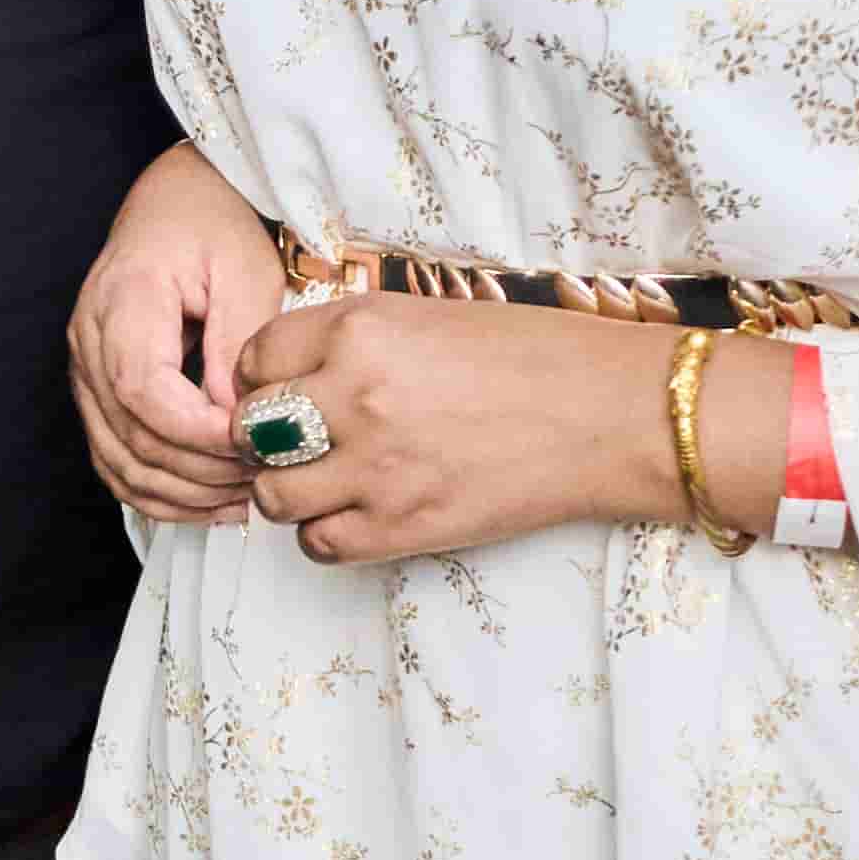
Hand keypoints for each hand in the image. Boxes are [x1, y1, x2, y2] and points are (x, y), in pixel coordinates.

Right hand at [70, 149, 294, 525]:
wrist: (176, 200)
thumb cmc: (213, 224)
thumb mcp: (244, 271)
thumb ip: (238, 347)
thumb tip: (239, 422)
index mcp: (123, 301)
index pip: (144, 392)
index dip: (198, 433)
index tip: (256, 442)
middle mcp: (89, 340)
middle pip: (131, 437)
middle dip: (202, 472)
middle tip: (267, 478)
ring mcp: (86, 370)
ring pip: (118, 462)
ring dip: (183, 494)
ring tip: (246, 498)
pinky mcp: (98, 390)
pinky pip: (115, 461)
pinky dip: (160, 493)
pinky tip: (211, 501)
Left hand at [226, 288, 706, 567]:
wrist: (608, 414)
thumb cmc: (528, 355)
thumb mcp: (425, 317)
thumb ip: (352, 340)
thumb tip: (293, 369)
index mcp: (359, 330)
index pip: (254, 360)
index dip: (261, 377)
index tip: (281, 387)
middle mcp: (355, 396)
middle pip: (250, 429)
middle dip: (261, 436)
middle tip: (292, 439)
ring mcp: (377, 467)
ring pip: (272, 494)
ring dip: (287, 489)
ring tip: (322, 480)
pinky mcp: (405, 526)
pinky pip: (319, 543)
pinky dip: (325, 533)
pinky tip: (355, 513)